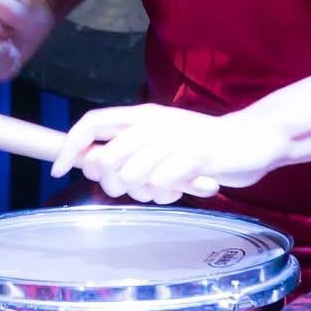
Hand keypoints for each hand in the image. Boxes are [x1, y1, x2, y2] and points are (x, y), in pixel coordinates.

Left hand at [50, 102, 288, 204]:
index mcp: (141, 115)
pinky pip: (160, 185)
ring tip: (165, 188)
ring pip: (130, 178)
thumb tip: (88, 162)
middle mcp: (152, 123)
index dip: (70, 147)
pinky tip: (181, 189)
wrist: (253, 139)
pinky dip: (166, 195)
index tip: (58, 170)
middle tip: (134, 189)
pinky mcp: (193, 158)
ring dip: (143, 193)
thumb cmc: (202, 144)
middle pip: (105, 160)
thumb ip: (127, 148)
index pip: (91, 123)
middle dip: (110, 184)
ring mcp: (173, 140)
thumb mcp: (160, 138)